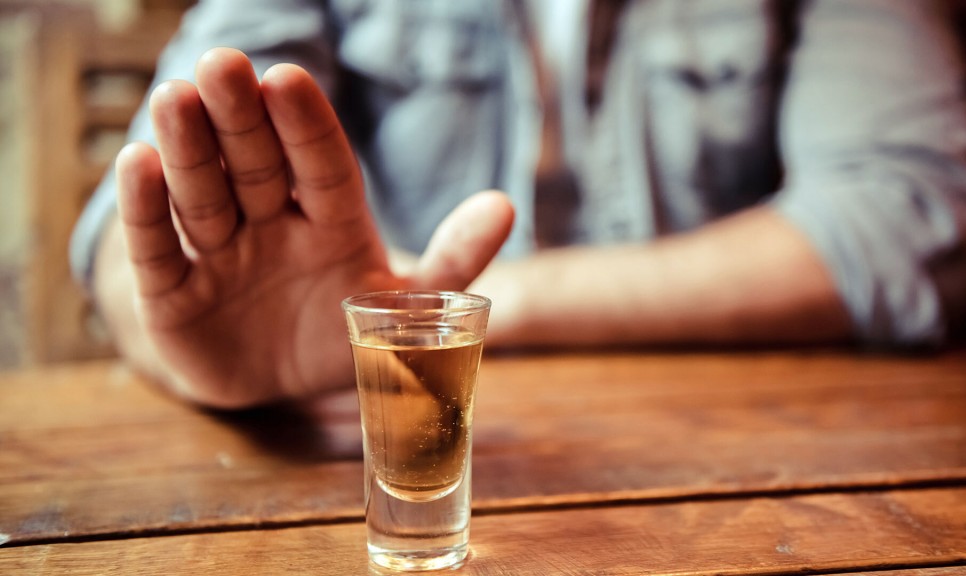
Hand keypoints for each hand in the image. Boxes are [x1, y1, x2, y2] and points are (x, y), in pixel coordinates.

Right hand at [115, 48, 512, 407]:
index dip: (307, 129)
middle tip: (223, 65)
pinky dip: (146, 210)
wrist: (272, 386)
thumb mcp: (400, 304)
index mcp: (331, 221)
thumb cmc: (339, 331)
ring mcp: (219, 254)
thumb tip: (505, 205)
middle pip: (257, 166)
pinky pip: (158, 247)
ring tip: (175, 100)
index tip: (289, 81)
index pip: (322, 168)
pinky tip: (137, 162)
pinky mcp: (172, 292)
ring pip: (204, 195)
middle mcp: (272, 224)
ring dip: (190, 150)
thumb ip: (451, 260)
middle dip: (241, 119)